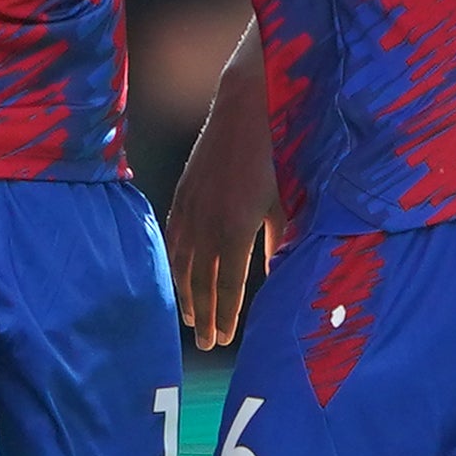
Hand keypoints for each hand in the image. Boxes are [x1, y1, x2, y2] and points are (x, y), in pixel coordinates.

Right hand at [167, 67, 279, 351]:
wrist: (243, 110)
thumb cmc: (273, 155)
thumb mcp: (284, 202)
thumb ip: (279, 241)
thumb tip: (277, 274)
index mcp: (236, 228)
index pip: (227, 285)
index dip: (225, 316)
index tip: (225, 340)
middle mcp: (207, 224)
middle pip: (201, 282)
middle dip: (204, 316)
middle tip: (207, 345)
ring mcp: (190, 209)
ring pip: (181, 264)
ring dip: (186, 295)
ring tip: (192, 321)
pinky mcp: (181, 195)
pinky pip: (171, 239)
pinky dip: (172, 264)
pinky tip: (176, 278)